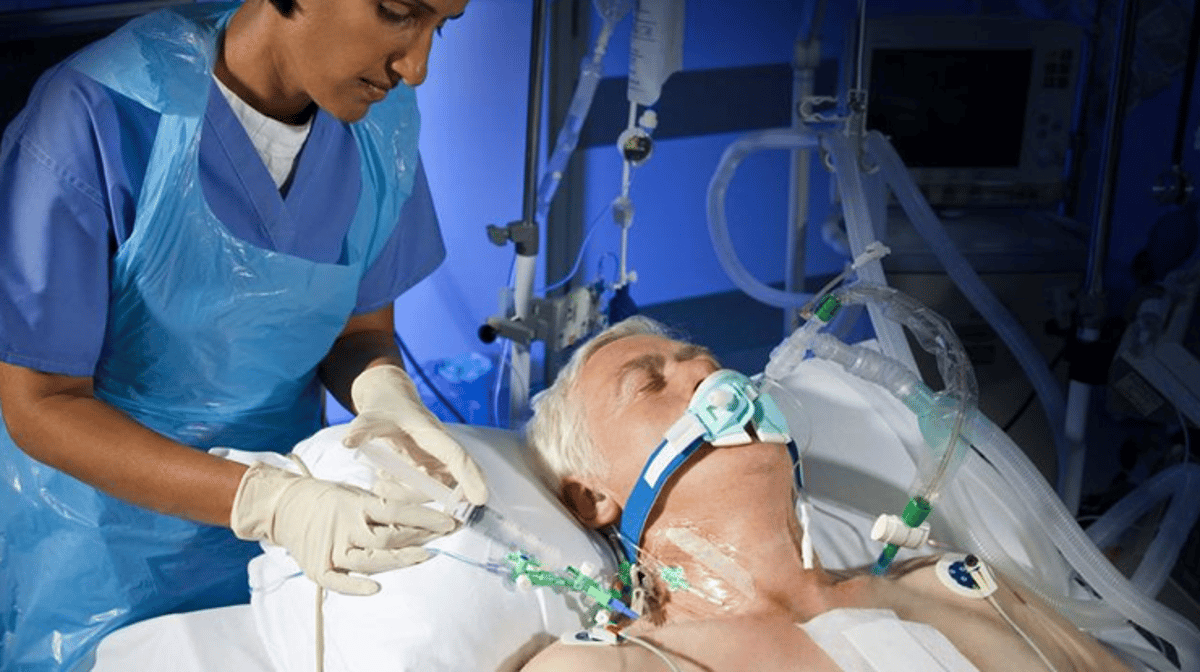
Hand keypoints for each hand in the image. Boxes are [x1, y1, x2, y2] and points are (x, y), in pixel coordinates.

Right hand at [230, 461, 455, 594]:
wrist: (283, 507)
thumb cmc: (327, 499)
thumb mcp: (355, 493)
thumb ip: (381, 507)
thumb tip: (418, 517)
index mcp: (355, 505)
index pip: (397, 512)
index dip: (425, 518)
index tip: (449, 521)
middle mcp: (344, 527)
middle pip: (388, 538)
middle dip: (420, 538)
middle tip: (446, 536)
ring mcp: (330, 549)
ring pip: (370, 560)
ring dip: (400, 560)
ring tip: (426, 556)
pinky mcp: (318, 568)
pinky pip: (338, 582)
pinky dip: (356, 586)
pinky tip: (375, 588)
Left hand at [342, 365, 487, 505]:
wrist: (389, 400)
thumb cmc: (386, 406)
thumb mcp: (371, 415)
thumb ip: (362, 428)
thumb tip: (348, 440)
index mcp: (433, 434)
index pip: (457, 457)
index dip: (471, 478)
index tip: (480, 499)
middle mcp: (441, 449)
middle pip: (447, 482)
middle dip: (419, 494)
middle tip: (383, 487)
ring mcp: (437, 461)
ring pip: (435, 490)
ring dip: (408, 495)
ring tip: (378, 482)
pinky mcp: (429, 469)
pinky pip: (425, 489)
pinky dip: (405, 492)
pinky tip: (384, 481)